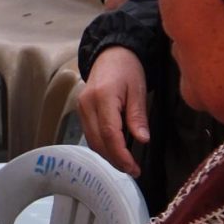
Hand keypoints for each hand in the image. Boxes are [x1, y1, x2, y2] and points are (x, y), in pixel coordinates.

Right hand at [77, 49, 150, 177]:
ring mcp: (81, 107)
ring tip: (126, 164)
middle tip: (133, 171)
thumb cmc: (127, 69)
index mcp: (103, 97)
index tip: (134, 168)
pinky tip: (115, 150)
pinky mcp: (81, 110)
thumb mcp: (138, 90)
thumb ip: (138, 116)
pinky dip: (102, 145)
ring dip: (108, 155)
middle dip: (115, 159)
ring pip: (92, 140)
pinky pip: (90, 134)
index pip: (110, 133)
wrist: (110, 52)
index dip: (121, 154)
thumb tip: (142, 140)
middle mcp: (87, 104)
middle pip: (98, 141)